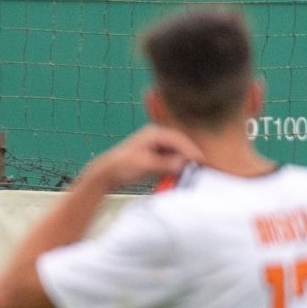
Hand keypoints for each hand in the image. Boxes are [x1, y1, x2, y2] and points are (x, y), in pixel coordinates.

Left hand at [85, 125, 202, 188]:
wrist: (105, 174)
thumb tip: (183, 164)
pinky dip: (175, 165)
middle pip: (179, 145)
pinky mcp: (154, 155)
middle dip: (189, 155)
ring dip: (183, 161)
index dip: (191, 150)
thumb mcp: (145, 165)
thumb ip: (165, 164)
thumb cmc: (122, 167)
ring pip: (176, 152)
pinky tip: (180, 173)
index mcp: (154, 133)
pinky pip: (170, 158)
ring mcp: (155, 145)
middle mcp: (156, 136)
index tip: (201, 161)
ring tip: (192, 171)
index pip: (179, 140)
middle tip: (201, 167)